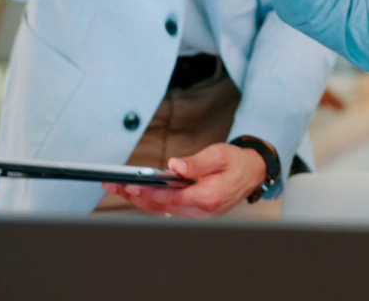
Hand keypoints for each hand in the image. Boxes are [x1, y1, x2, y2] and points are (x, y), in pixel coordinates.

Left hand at [102, 142, 265, 218]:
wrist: (253, 173)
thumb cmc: (238, 162)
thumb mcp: (219, 154)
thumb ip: (196, 162)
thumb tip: (175, 166)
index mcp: (209, 197)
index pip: (173, 199)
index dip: (151, 193)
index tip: (133, 187)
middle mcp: (202, 211)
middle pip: (162, 207)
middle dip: (136, 197)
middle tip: (114, 186)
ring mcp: (199, 214)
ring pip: (163, 211)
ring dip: (140, 200)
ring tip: (119, 188)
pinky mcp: (195, 212)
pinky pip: (169, 209)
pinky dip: (152, 202)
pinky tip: (137, 194)